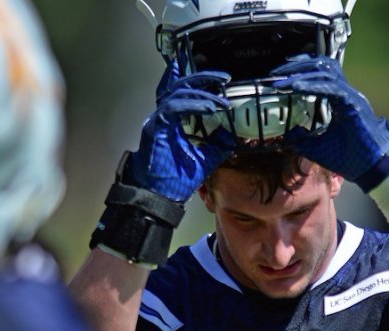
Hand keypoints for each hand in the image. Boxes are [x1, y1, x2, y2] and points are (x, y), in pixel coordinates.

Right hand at [124, 61, 234, 201]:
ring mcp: (158, 120)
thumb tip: (232, 135)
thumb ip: (217, 145)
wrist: (157, 195)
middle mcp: (163, 116)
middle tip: (223, 77)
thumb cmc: (175, 179)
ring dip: (202, 93)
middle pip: (180, 86)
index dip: (194, 79)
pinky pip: (174, 107)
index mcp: (171, 121)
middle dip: (202, 78)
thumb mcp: (205, 159)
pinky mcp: (156, 127)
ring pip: (178, 93)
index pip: (181, 92)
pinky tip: (209, 108)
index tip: (217, 77)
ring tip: (221, 100)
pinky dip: (192, 105)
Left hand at [271, 55, 388, 191]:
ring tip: (282, 80)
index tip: (277, 77)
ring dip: (302, 73)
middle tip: (275, 74)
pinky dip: (312, 86)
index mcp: (339, 99)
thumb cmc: (350, 158)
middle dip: (297, 66)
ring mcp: (351, 97)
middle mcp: (346, 93)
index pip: (319, 75)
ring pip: (326, 72)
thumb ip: (302, 138)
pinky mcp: (354, 104)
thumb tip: (284, 135)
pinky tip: (295, 87)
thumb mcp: (317, 147)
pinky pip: (331, 89)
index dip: (299, 71)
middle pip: (322, 66)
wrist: (372, 169)